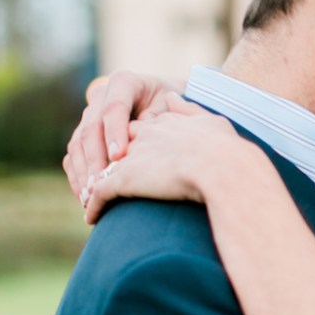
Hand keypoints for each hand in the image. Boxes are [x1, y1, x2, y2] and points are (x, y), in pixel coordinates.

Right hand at [64, 70, 180, 198]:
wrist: (166, 103)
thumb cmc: (173, 107)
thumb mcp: (172, 108)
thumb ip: (157, 120)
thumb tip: (138, 140)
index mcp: (124, 82)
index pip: (114, 108)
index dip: (114, 133)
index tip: (118, 157)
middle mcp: (101, 95)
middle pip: (91, 128)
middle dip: (95, 159)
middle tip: (100, 185)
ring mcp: (89, 114)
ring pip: (77, 143)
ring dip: (82, 172)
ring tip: (90, 196)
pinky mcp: (83, 133)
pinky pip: (73, 155)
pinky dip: (77, 175)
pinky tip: (84, 196)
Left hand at [82, 97, 241, 223]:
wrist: (221, 166)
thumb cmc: (224, 149)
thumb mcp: (209, 120)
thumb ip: (188, 109)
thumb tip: (171, 96)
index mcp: (161, 124)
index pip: (134, 131)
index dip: (128, 145)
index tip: (125, 158)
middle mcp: (141, 137)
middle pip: (112, 149)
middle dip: (103, 164)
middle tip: (97, 182)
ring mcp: (130, 158)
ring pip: (100, 172)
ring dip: (93, 188)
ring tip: (90, 203)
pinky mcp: (124, 180)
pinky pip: (99, 194)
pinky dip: (93, 206)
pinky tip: (92, 218)